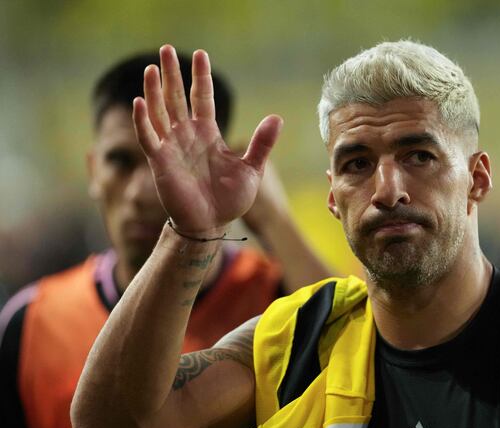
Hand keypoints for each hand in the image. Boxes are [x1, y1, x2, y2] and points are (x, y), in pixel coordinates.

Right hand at [133, 44, 281, 235]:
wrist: (212, 224)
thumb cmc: (230, 199)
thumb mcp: (252, 169)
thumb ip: (262, 144)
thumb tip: (276, 118)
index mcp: (208, 133)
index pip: (203, 98)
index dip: (200, 77)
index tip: (200, 54)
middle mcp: (187, 135)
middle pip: (177, 97)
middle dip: (172, 73)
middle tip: (167, 48)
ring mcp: (171, 147)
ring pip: (160, 112)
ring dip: (154, 90)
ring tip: (152, 67)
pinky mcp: (160, 162)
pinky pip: (148, 137)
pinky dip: (143, 120)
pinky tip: (140, 101)